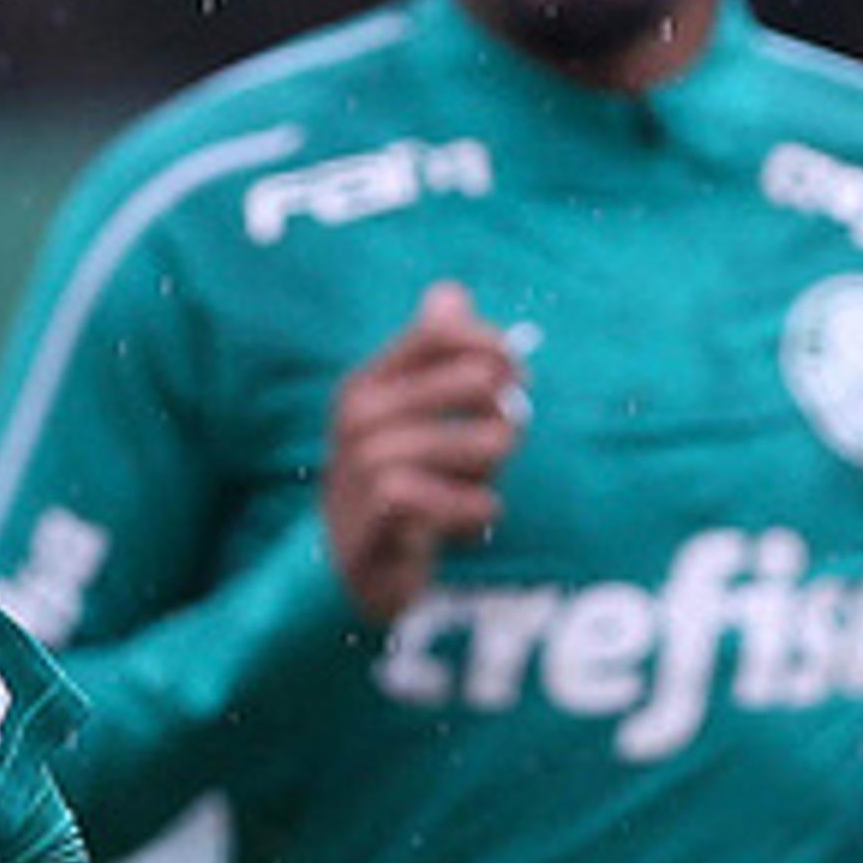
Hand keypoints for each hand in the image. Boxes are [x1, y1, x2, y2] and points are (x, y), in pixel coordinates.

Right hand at [321, 282, 523, 622]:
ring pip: (480, 444)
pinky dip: (477, 513)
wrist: (350, 571)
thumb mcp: (410, 417)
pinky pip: (463, 500)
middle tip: (496, 447)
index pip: (442, 332)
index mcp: (368, 383)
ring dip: (491, 473)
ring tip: (474, 490)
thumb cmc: (396, 486)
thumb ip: (432, 355)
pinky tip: (467, 522)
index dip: (491, 344)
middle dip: (503, 415)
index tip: (512, 372)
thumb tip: (449, 291)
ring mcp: (363, 464)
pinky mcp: (379, 515)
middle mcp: (358, 415)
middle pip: (476, 382)